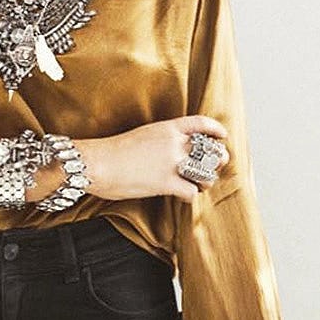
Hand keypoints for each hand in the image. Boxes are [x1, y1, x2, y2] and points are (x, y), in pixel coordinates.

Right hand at [74, 115, 229, 203]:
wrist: (97, 162)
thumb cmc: (111, 151)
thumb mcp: (141, 135)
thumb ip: (159, 140)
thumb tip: (167, 149)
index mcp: (166, 128)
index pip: (200, 124)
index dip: (215, 130)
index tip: (222, 136)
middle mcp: (173, 143)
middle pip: (210, 150)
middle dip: (217, 160)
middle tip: (215, 167)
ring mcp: (172, 163)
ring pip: (206, 173)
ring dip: (206, 181)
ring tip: (199, 184)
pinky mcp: (166, 183)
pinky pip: (191, 192)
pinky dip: (190, 196)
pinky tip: (183, 196)